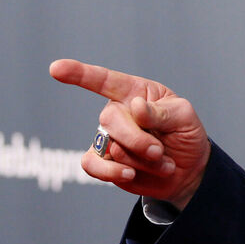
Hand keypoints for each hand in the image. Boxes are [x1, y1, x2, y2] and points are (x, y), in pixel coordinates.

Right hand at [49, 59, 210, 210]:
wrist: (188, 170)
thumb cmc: (185, 133)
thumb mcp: (184, 116)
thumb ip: (161, 111)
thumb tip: (135, 107)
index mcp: (135, 92)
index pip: (104, 80)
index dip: (79, 73)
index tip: (56, 68)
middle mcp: (117, 112)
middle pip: (110, 120)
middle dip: (138, 139)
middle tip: (159, 151)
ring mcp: (108, 137)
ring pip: (109, 146)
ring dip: (140, 160)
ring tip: (162, 163)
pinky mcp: (105, 162)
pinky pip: (92, 165)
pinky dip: (110, 172)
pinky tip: (129, 174)